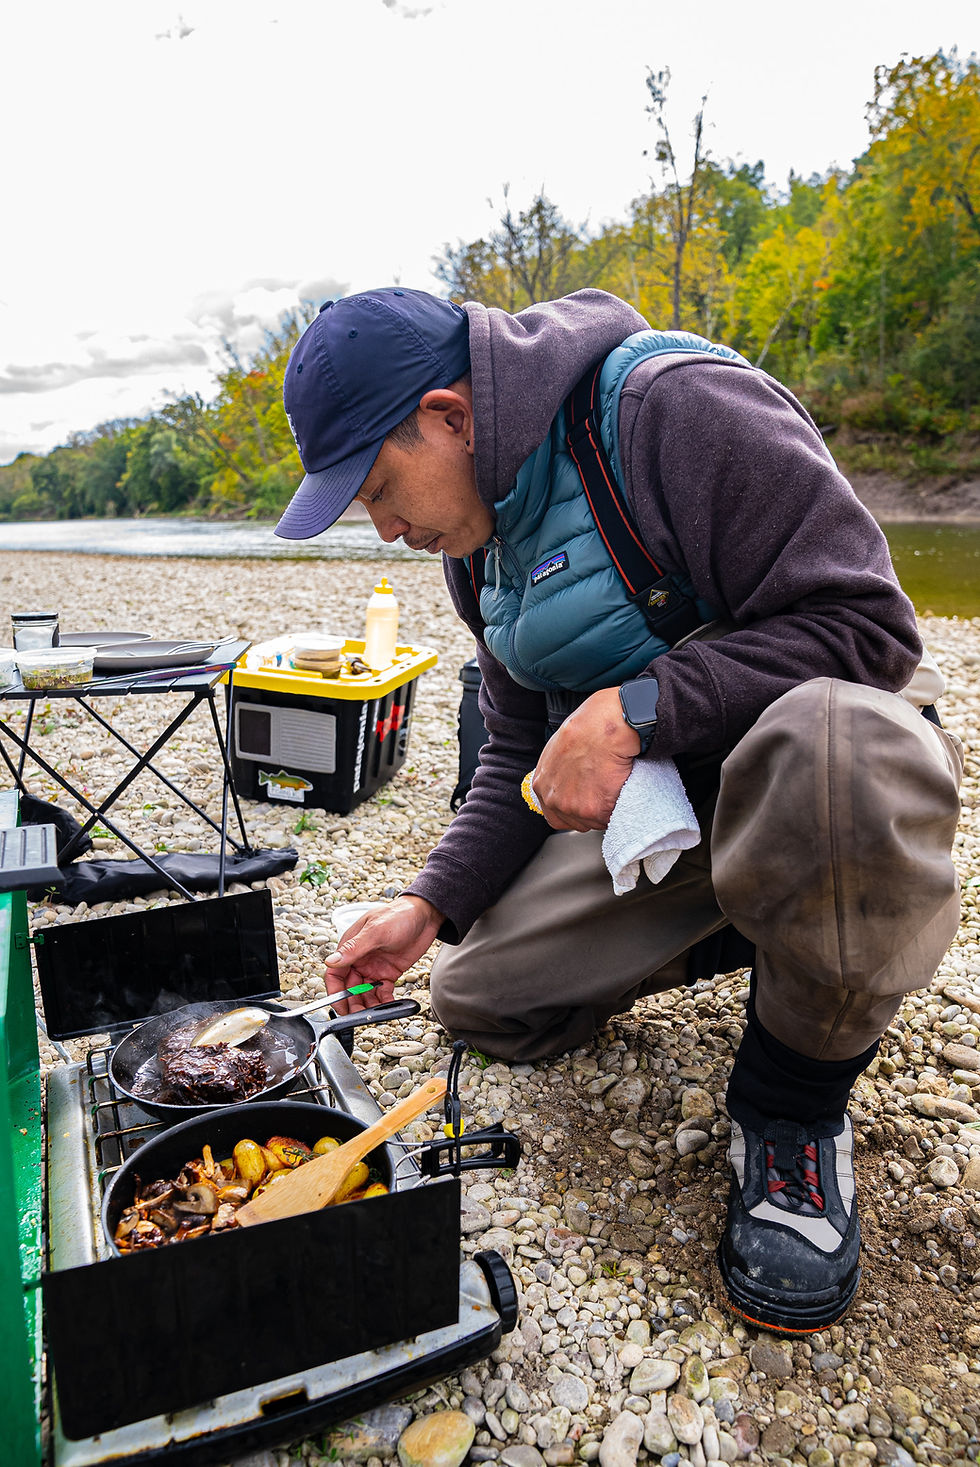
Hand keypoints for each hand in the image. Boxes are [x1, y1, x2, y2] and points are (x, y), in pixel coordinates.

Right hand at [322, 895, 443, 1013]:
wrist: (426, 915)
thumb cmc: (399, 916)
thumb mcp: (376, 931)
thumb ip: (353, 948)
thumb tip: (331, 961)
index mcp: (351, 948)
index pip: (335, 974)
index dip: (335, 992)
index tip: (340, 1007)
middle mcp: (360, 960)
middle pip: (349, 988)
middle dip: (352, 1003)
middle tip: (359, 1015)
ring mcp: (374, 968)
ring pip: (365, 993)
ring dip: (367, 1005)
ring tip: (374, 1014)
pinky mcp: (389, 973)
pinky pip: (382, 992)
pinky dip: (384, 1001)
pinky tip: (389, 1006)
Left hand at [531, 686, 638, 831]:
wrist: (605, 726)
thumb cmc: (586, 728)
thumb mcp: (558, 750)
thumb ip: (557, 774)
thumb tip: (568, 783)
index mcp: (542, 786)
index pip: (555, 816)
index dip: (574, 811)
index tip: (586, 803)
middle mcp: (555, 800)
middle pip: (576, 822)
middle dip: (591, 811)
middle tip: (604, 791)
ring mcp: (575, 808)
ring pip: (596, 822)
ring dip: (607, 810)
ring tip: (613, 784)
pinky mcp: (597, 811)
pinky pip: (612, 819)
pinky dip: (620, 807)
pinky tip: (621, 787)